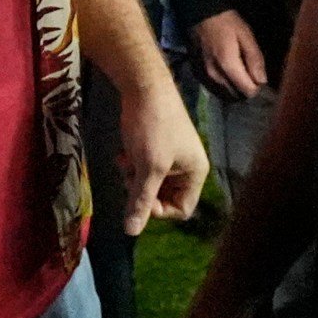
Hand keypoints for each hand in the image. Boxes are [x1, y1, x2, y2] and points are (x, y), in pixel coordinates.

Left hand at [116, 78, 207, 236]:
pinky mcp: (156, 145)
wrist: (144, 85)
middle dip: (143, 192)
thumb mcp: (148, 167)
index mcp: (195, 173)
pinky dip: (133, 165)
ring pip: (151, 182)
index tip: (140, 197)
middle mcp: (186, 166)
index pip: (182, 209)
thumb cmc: (153, 127)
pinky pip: (145, 167)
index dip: (159, 210)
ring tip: (124, 165)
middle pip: (165, 197)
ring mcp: (171, 154)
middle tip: (128, 180)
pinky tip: (122, 156)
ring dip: (135, 179)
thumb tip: (131, 232)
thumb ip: (141, 200)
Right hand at [191, 11, 266, 100]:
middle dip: (245, 89)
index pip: (247, 91)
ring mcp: (204, 76)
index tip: (257, 74)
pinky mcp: (197, 74)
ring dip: (234, 89)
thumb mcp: (246, 36)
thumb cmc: (227, 22)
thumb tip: (262, 81)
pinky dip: (222, 86)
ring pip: (224, 95)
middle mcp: (214, 76)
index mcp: (228, 66)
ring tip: (238, 73)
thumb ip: (255, 59)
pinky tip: (225, 72)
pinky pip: (214, 89)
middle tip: (248, 73)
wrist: (200, 13)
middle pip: (236, 96)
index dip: (256, 86)